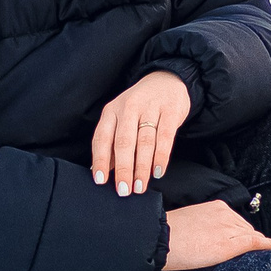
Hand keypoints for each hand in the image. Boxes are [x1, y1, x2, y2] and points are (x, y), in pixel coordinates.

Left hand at [93, 70, 190, 195]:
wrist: (166, 80)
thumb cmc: (139, 107)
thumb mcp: (120, 119)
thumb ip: (112, 143)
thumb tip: (101, 171)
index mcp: (111, 111)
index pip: (102, 138)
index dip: (100, 160)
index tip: (100, 180)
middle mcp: (128, 107)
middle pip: (124, 142)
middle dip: (123, 169)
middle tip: (123, 190)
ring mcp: (150, 108)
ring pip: (144, 141)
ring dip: (141, 167)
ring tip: (140, 186)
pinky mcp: (170, 110)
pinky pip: (165, 137)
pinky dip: (161, 156)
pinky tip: (158, 171)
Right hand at [162, 200, 270, 270]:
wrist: (159, 241)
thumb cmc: (167, 236)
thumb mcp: (189, 224)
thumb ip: (205, 227)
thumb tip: (211, 238)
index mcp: (215, 207)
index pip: (236, 222)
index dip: (239, 234)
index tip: (239, 243)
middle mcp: (226, 214)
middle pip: (245, 229)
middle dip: (247, 241)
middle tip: (246, 254)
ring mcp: (229, 228)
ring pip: (251, 237)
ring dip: (255, 245)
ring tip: (257, 257)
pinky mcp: (231, 244)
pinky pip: (256, 242)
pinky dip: (268, 245)